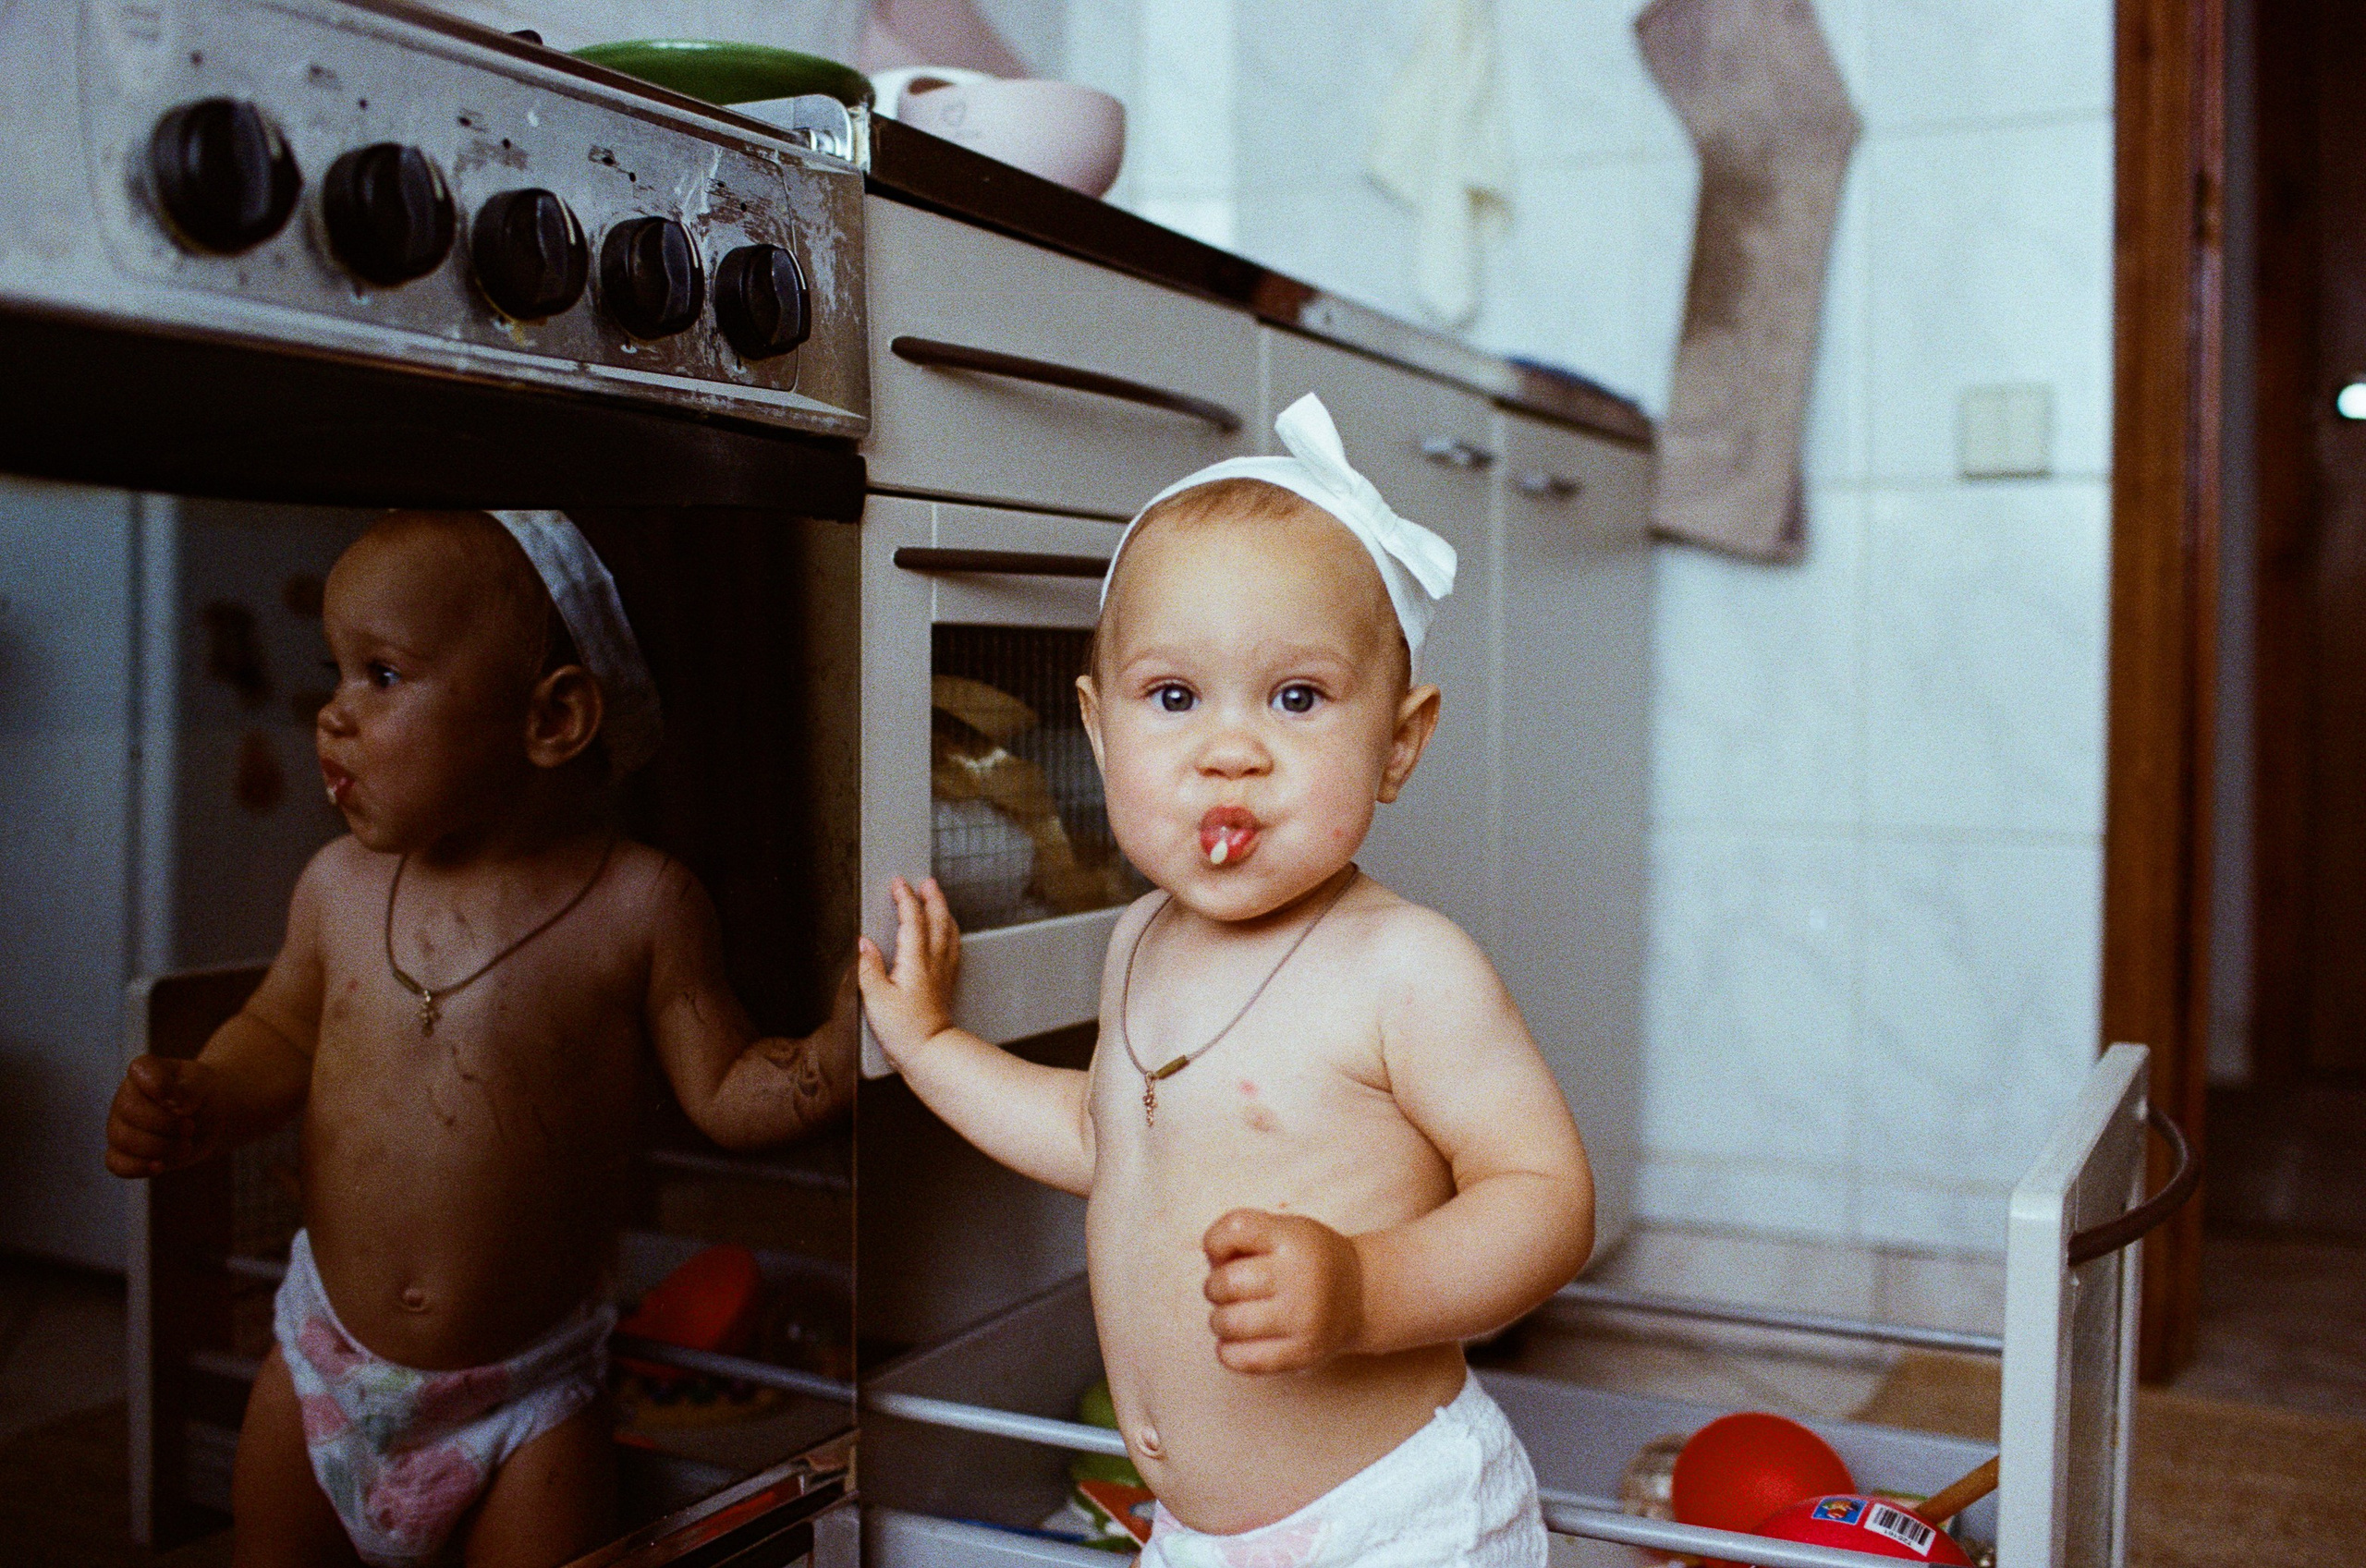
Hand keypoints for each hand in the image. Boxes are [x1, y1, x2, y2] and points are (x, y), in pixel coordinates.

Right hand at [104, 1055, 221, 1177]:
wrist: (205, 1117)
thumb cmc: (200, 1094)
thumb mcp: (203, 1084)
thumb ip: (190, 1089)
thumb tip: (175, 1104)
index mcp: (143, 1071)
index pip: (141, 1070)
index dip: (162, 1087)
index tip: (183, 1100)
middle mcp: (125, 1096)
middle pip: (129, 1111)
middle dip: (165, 1124)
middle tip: (190, 1127)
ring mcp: (119, 1125)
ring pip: (123, 1140)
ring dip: (160, 1147)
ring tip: (185, 1146)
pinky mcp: (123, 1152)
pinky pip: (117, 1164)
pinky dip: (138, 1168)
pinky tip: (160, 1166)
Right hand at [854, 877, 960, 1069]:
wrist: (930, 1052)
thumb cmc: (904, 1030)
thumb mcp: (875, 999)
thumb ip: (869, 968)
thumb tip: (864, 944)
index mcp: (914, 961)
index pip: (911, 920)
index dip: (905, 898)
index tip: (898, 883)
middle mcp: (933, 962)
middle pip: (937, 920)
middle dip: (932, 897)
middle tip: (926, 882)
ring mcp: (943, 971)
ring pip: (948, 932)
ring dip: (943, 912)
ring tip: (937, 899)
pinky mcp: (946, 983)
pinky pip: (952, 948)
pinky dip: (950, 932)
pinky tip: (947, 933)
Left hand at [1202, 1208, 1365, 1373]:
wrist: (1361, 1295)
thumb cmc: (1308, 1260)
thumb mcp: (1285, 1229)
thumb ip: (1243, 1237)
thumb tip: (1210, 1266)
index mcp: (1294, 1239)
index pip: (1233, 1231)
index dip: (1214, 1243)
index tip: (1222, 1254)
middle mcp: (1300, 1277)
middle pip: (1224, 1282)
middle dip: (1215, 1287)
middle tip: (1227, 1290)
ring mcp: (1302, 1318)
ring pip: (1228, 1323)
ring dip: (1219, 1320)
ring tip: (1232, 1316)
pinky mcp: (1302, 1354)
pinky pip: (1245, 1359)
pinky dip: (1227, 1352)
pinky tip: (1234, 1342)